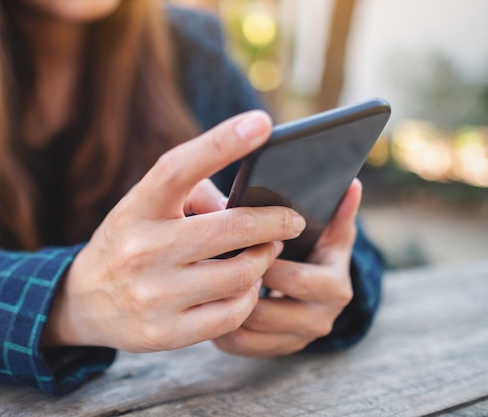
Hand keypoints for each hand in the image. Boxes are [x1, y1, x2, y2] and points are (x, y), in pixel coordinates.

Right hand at [42, 111, 306, 351]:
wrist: (84, 300)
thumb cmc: (130, 241)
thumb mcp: (145, 207)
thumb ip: (195, 195)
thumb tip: (253, 204)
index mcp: (137, 208)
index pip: (179, 167)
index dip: (221, 142)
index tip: (261, 122)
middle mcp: (142, 249)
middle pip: (230, 229)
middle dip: (276, 222)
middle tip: (292, 220)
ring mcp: (152, 294)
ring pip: (240, 275)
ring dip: (263, 261)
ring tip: (265, 254)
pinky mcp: (165, 333)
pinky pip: (232, 314)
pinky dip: (249, 297)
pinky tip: (246, 287)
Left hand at [213, 179, 361, 356]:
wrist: (317, 293)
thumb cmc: (315, 252)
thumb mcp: (330, 234)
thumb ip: (340, 213)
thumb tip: (353, 184)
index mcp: (334, 288)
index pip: (296, 280)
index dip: (264, 262)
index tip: (243, 243)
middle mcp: (320, 319)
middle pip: (267, 312)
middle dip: (240, 288)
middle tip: (214, 265)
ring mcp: (296, 339)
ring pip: (249, 332)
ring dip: (226, 307)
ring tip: (207, 282)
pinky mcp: (275, 350)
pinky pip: (240, 345)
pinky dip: (221, 326)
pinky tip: (211, 302)